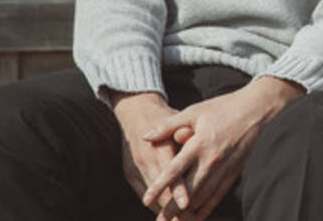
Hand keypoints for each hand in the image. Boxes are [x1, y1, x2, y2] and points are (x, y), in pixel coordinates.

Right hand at [110, 91, 190, 219]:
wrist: (136, 112)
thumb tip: (192, 138)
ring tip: (184, 220)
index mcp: (158, 147)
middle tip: (190, 219)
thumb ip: (184, 132)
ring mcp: (136, 169)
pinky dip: (157, 205)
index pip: (169, 174)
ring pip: (152, 196)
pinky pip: (144, 194)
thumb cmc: (164, 116)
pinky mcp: (130, 174)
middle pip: (160, 191)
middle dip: (174, 209)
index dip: (179, 191)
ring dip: (165, 210)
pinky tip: (169, 215)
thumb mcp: (176, 119)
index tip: (188, 206)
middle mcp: (145, 160)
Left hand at [140, 76, 302, 219]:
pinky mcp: (235, 172)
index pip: (175, 170)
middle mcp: (212, 159)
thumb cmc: (222, 108)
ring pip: (203, 196)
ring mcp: (225, 167)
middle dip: (172, 207)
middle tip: (159, 220)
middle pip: (188, 189)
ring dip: (187, 212)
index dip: (159, 186)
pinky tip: (196, 217)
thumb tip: (146, 137)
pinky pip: (219, 195)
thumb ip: (168, 126)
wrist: (255, 110)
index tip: (146, 199)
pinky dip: (207, 208)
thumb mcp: (193, 112)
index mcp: (199, 143)